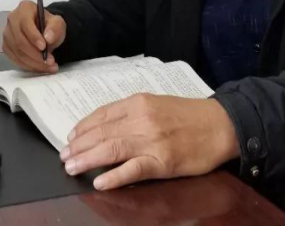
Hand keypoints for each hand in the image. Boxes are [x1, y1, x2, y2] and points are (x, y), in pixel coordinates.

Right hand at [2, 0, 65, 72]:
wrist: (45, 33)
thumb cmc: (49, 25)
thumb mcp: (58, 23)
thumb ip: (55, 28)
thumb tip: (48, 38)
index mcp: (24, 8)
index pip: (25, 23)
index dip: (33, 36)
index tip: (44, 47)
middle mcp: (11, 19)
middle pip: (19, 40)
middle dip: (35, 54)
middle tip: (50, 61)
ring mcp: (7, 33)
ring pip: (17, 51)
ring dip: (33, 62)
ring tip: (49, 66)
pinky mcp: (6, 46)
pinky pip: (15, 58)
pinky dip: (28, 65)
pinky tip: (40, 67)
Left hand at [59, 93, 239, 189]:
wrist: (221, 125)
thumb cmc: (189, 115)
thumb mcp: (157, 104)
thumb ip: (131, 112)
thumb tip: (104, 126)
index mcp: (138, 103)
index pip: (102, 115)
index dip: (83, 127)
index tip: (70, 136)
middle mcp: (142, 119)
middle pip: (102, 133)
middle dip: (78, 146)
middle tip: (63, 156)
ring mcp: (152, 141)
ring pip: (111, 150)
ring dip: (87, 160)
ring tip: (71, 167)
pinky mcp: (163, 162)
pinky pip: (133, 170)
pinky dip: (114, 176)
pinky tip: (100, 182)